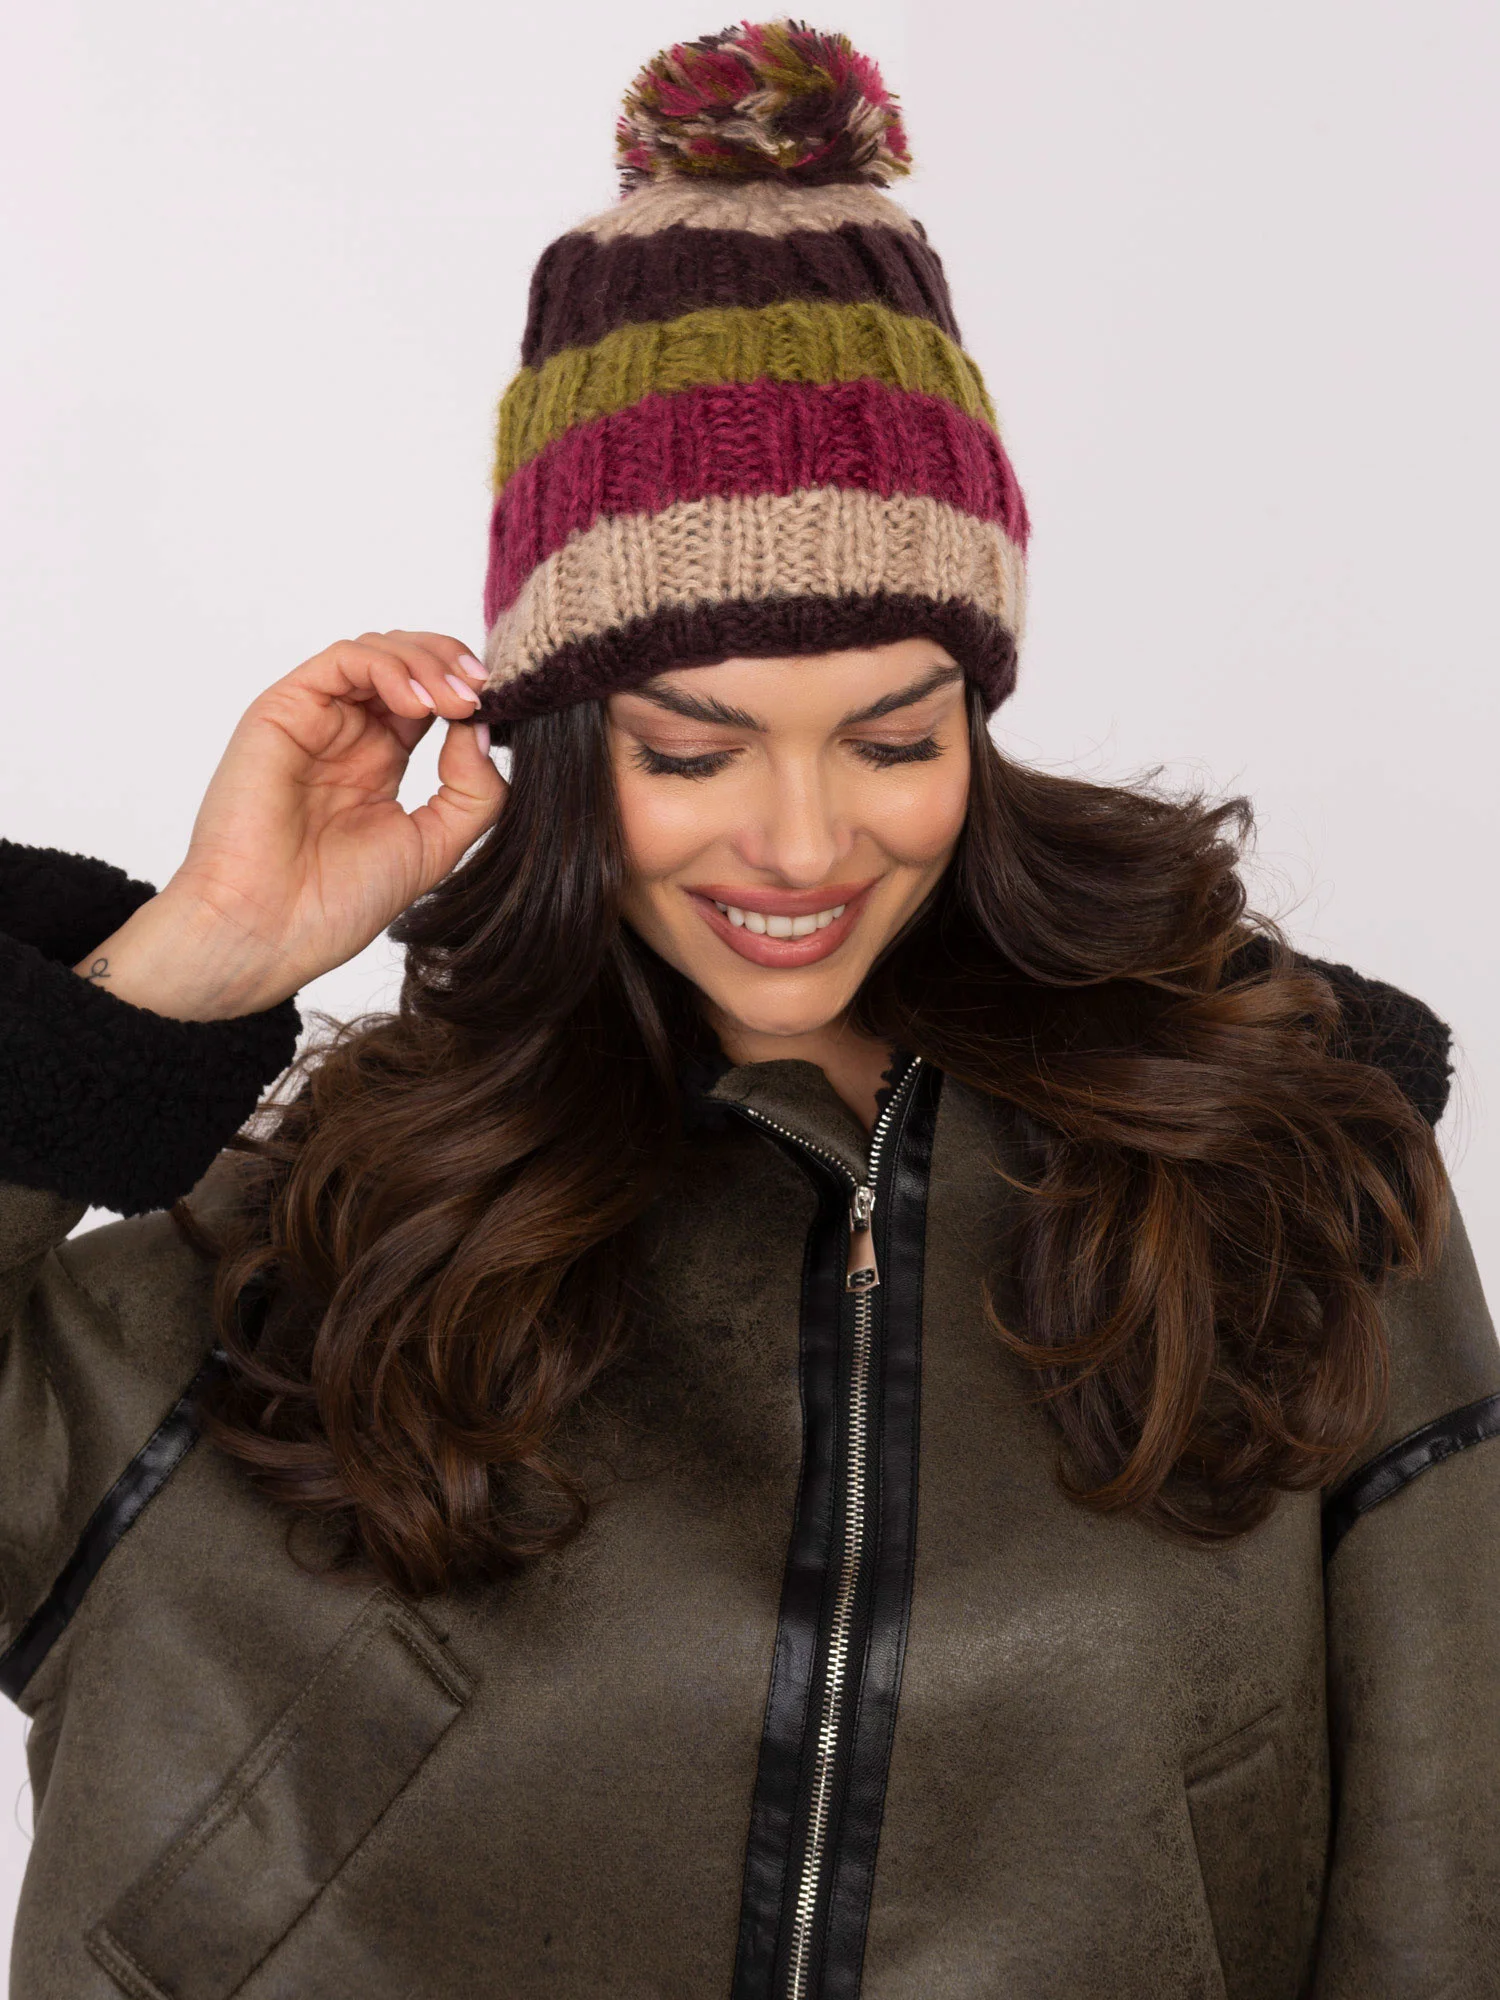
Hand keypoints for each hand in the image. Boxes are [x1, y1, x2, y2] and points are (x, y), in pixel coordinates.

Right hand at [76, 632, 505, 1019]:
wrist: (266, 931)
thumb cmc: (333, 903)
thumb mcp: (432, 847)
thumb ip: (471, 792)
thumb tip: (482, 728)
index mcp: (378, 764)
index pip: (431, 699)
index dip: (469, 694)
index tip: (506, 709)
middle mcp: (347, 735)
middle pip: (407, 663)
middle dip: (453, 666)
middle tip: (484, 693)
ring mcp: (316, 720)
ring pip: (378, 651)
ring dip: (428, 662)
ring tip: (456, 701)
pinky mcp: (284, 710)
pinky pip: (343, 660)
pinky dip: (389, 667)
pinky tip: (419, 703)